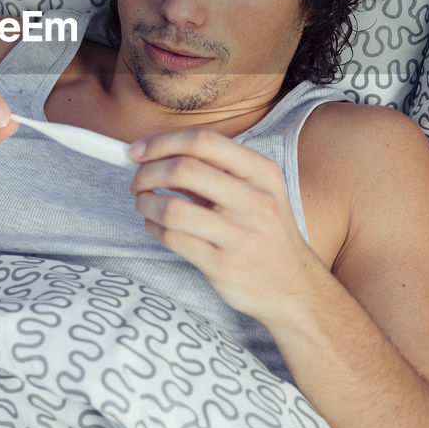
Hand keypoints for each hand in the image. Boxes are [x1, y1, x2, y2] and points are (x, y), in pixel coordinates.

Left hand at [128, 128, 325, 323]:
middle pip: (184, 169)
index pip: (204, 141)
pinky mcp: (223, 266)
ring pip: (172, 209)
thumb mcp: (255, 190)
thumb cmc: (264, 230)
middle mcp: (255, 201)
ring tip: (142, 203)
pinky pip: (172, 239)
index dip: (163, 142)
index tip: (138, 150)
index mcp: (262, 172)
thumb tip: (153, 153)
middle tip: (136, 181)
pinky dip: (153, 228)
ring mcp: (240, 236)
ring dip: (145, 203)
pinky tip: (155, 225)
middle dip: (147, 172)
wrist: (292, 286)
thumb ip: (211, 169)